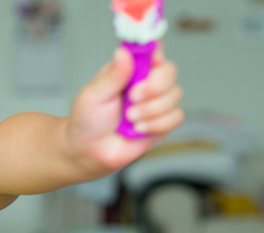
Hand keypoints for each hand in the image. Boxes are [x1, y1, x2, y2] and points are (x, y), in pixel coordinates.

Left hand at [66, 45, 182, 171]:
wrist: (89, 151)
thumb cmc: (87, 121)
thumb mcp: (94, 95)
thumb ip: (112, 75)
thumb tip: (123, 52)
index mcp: (129, 69)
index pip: (152, 50)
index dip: (156, 52)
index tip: (152, 61)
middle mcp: (146, 83)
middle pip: (169, 70)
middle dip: (155, 85)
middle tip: (133, 97)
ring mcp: (156, 102)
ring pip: (174, 95)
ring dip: (151, 109)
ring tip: (129, 119)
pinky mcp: (162, 122)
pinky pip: (175, 117)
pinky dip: (156, 124)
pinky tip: (138, 129)